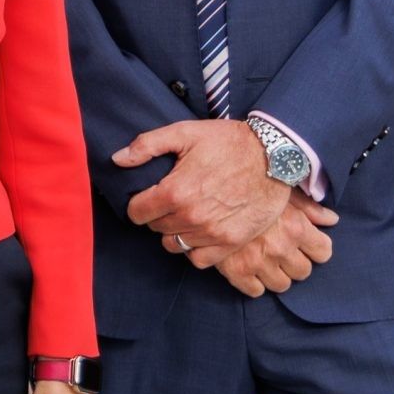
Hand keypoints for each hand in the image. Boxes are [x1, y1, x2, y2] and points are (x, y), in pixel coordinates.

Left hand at [117, 119, 288, 255]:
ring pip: (174, 245)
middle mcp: (191, 216)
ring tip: (185, 215)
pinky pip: (199, 260)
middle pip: (155, 228)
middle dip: (157, 215)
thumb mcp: (184, 133)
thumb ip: (147, 145)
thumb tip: (118, 159)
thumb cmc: (228, 142)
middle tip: (170, 201)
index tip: (148, 197)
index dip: (138, 203)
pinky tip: (198, 232)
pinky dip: (194, 250)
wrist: (275, 156)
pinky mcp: (232, 242)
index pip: (137, 212)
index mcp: (175, 191)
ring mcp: (212, 233)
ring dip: (175, 232)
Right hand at [211, 188, 338, 294]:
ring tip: (264, 259)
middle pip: (303, 271)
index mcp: (296, 227)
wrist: (205, 187)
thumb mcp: (282, 190)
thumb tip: (332, 220)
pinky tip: (247, 267)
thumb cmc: (248, 185)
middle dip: (294, 262)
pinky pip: (255, 291)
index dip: (316, 248)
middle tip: (281, 251)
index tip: (305, 244)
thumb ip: (309, 208)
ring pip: (281, 285)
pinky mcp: (235, 271)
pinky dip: (253, 283)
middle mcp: (281, 247)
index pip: (323, 252)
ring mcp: (258, 261)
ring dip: (275, 274)